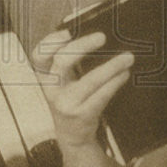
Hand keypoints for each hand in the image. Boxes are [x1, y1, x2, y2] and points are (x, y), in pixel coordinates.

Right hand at [32, 30, 132, 150]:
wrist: (72, 134)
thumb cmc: (71, 98)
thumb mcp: (62, 80)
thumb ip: (70, 59)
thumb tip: (94, 35)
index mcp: (44, 75)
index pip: (39, 54)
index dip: (51, 42)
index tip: (68, 32)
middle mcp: (51, 89)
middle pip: (63, 60)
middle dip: (83, 45)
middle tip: (102, 37)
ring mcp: (66, 103)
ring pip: (90, 80)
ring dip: (111, 66)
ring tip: (127, 58)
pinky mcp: (82, 115)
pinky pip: (102, 95)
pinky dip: (115, 82)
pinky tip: (124, 74)